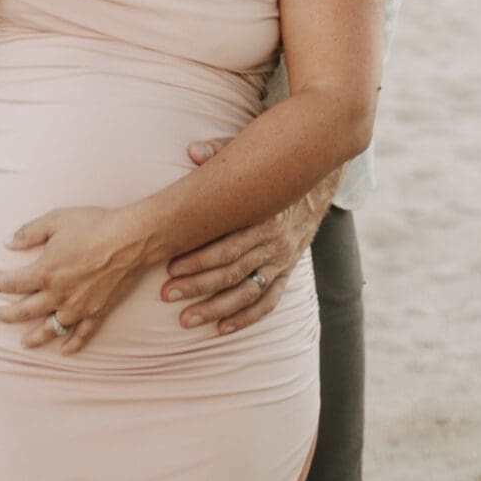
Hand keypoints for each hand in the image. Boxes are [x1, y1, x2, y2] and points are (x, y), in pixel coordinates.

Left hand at [0, 207, 148, 354]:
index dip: (1, 285)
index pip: (15, 283)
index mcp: (46, 272)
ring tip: (24, 343)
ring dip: (35, 337)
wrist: (131, 239)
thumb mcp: (56, 220)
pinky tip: (63, 350)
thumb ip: (29, 232)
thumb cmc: (93, 225)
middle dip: (9, 315)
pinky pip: (82, 334)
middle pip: (27, 311)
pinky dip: (72, 345)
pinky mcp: (98, 312)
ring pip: (51, 329)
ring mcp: (79, 307)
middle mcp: (59, 294)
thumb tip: (8, 242)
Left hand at [160, 148, 339, 334]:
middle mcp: (275, 243)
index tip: (170, 267)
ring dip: (216, 308)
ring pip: (248, 293)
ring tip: (185, 319)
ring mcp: (282, 261)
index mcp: (264, 217)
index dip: (199, 258)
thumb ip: (221, 153)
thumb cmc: (270, 174)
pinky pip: (268, 302)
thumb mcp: (251, 158)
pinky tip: (221, 329)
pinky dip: (245, 318)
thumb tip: (193, 152)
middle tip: (167, 294)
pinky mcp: (286, 273)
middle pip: (233, 272)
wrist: (314, 186)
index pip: (228, 244)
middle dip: (198, 286)